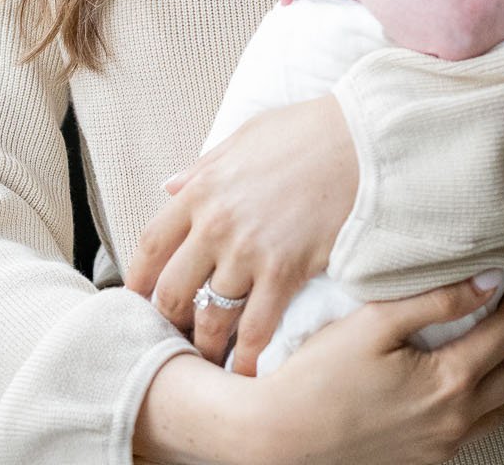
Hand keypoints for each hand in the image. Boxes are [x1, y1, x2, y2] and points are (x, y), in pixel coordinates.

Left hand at [127, 95, 357, 372]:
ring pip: (212, 315)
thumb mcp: (246, 136)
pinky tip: (245, 371)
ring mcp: (249, 252)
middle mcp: (216, 225)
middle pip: (173, 289)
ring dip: (207, 344)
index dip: (140, 278)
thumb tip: (171, 185)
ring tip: (207, 362)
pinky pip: (257, 325)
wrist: (364, 141)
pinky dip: (249, 354)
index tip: (139, 298)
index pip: (152, 244)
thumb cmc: (310, 132)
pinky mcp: (286, 271)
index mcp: (202, 190)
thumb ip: (205, 165)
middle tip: (174, 336)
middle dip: (169, 319)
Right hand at [133, 274, 503, 464]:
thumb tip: (489, 280)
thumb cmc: (316, 377)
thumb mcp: (374, 323)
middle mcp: (456, 420)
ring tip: (486, 332)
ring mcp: (443, 445)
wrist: (276, 435)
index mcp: (449, 382)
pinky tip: (459, 373)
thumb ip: (436, 300)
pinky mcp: (426, 459)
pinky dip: (483, 397)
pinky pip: (476, 427)